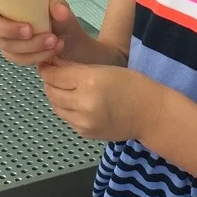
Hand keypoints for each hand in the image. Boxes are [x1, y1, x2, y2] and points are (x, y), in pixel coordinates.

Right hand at [0, 0, 90, 65]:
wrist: (69, 41)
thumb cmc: (59, 18)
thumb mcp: (61, 7)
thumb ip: (59, 6)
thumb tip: (59, 12)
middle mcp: (0, 15)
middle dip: (7, 28)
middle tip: (29, 30)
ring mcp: (4, 35)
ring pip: (5, 43)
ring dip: (29, 45)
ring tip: (54, 40)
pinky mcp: (12, 52)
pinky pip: (17, 57)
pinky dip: (36, 55)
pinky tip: (53, 49)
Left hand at [37, 58, 166, 142]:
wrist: (150, 114)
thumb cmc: (131, 84)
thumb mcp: (104, 69)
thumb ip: (75, 68)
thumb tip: (52, 64)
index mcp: (89, 82)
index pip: (55, 75)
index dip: (47, 68)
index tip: (46, 63)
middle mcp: (83, 103)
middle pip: (51, 92)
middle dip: (49, 82)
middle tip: (53, 74)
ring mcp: (83, 122)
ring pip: (56, 107)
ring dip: (56, 96)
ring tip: (65, 88)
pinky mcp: (85, 133)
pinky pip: (67, 118)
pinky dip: (67, 109)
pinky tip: (77, 102)